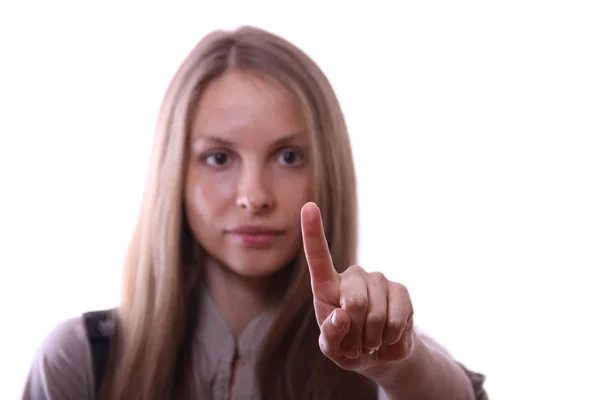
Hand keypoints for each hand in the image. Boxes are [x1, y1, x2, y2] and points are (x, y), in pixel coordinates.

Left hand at [300, 202, 415, 378]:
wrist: (382, 355)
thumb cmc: (348, 347)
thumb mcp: (332, 349)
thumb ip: (330, 336)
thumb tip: (342, 315)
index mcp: (328, 286)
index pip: (318, 256)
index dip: (312, 232)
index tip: (308, 206)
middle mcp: (353, 276)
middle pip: (354, 301)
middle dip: (356, 332)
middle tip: (357, 343)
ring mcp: (378, 280)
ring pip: (376, 312)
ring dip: (373, 337)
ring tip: (371, 340)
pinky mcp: (400, 290)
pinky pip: (398, 316)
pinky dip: (392, 336)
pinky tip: (388, 336)